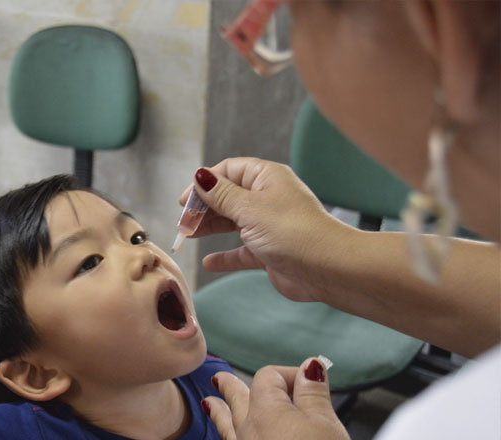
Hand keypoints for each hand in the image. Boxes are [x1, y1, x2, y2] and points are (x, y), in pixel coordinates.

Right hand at [181, 158, 352, 301]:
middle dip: (203, 207)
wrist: (329, 268)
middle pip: (227, 197)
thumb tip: (201, 176)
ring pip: (231, 223)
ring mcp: (269, 225)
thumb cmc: (292, 231)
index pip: (228, 171)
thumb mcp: (249, 208)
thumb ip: (220, 194)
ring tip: (188, 236)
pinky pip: (241, 251)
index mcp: (266, 178)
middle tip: (183, 222)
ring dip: (209, 228)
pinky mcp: (270, 251)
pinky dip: (225, 256)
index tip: (184, 201)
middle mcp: (268, 198)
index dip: (204, 183)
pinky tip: (209, 261)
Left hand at [203, 358, 348, 439]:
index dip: (290, 373)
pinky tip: (229, 439)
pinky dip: (228, 437)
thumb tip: (309, 366)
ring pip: (228, 426)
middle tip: (220, 379)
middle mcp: (248, 430)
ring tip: (210, 403)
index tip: (310, 381)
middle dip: (233, 387)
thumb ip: (313, 392)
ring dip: (221, 412)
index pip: (268, 377)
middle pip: (237, 399)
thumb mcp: (325, 423)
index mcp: (265, 410)